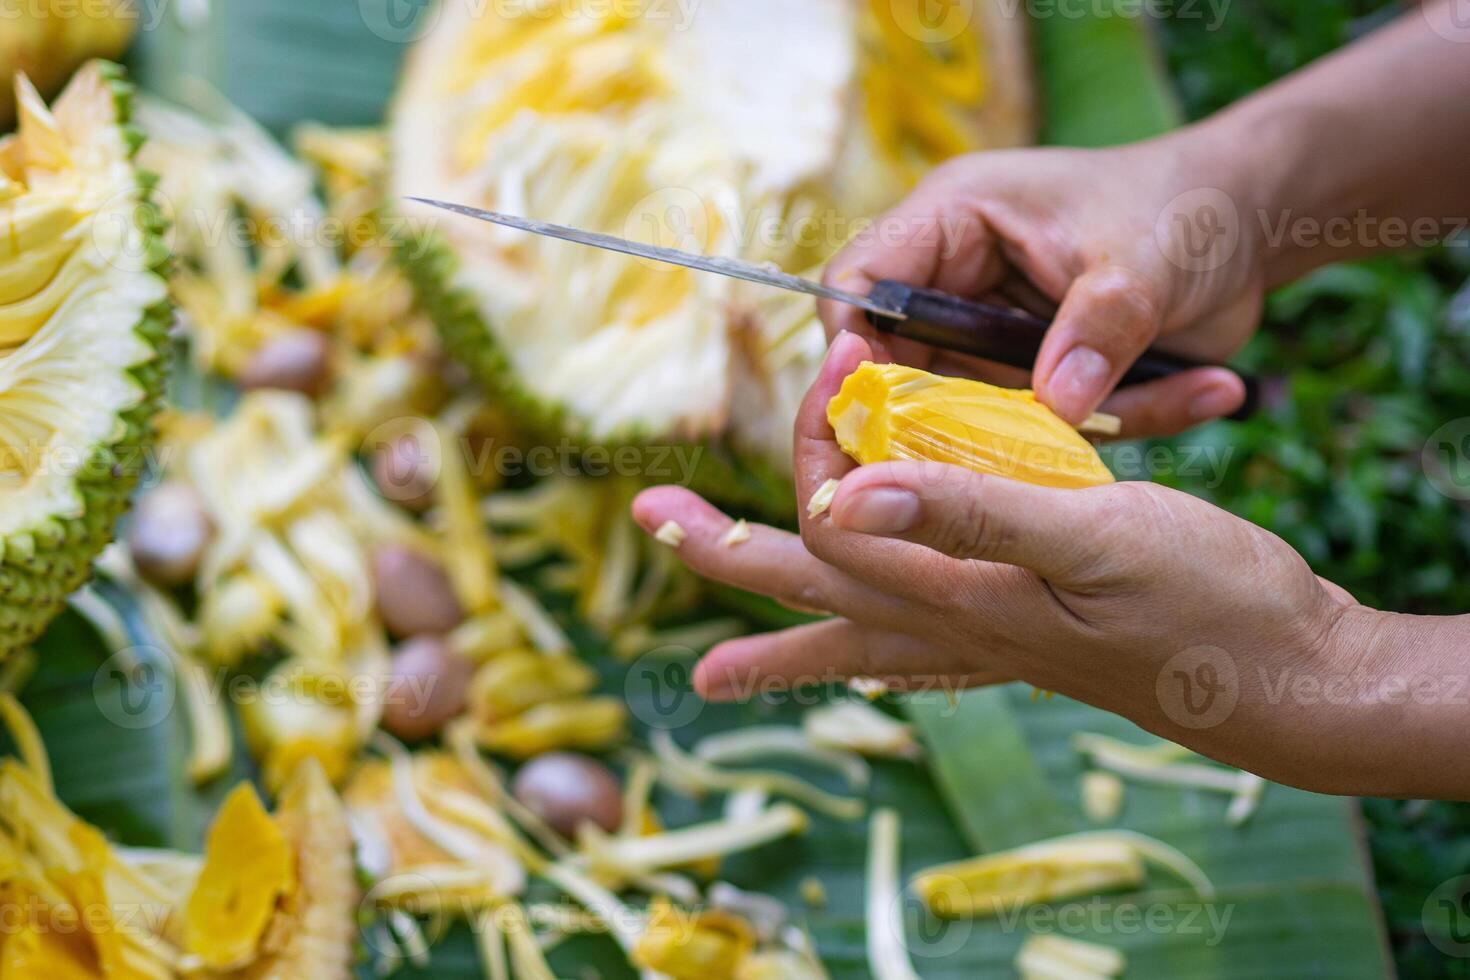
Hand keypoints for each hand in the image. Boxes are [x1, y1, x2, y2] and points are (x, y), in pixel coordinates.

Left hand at [632, 333, 1424, 796]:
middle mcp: (956, 624)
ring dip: (781, 636)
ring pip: (855, 639)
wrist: (1291, 674)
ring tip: (712, 677)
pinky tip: (869, 665)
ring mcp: (989, 645)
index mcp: (958, 588)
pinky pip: (921, 656)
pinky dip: (876, 654)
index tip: (783, 404)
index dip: (797, 462)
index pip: (833, 525)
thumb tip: (843, 499)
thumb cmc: (1207, 602)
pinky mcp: (1029, 647)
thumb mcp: (1093, 540)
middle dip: (725, 556)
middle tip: (649, 525)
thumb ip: (969, 516)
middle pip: (814, 589)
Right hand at [819, 137, 1262, 436]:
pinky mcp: (1034, 375)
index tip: (888, 412)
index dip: (855, 349)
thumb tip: (1055, 406)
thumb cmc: (1186, 207)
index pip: (860, 284)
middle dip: (957, 421)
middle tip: (1019, 455)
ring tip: (1152, 402)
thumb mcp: (1147, 259)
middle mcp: (958, 281)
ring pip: (976, 414)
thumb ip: (1100, 328)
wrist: (1248, 220)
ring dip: (1057, 432)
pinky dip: (1118, 425)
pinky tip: (1201, 391)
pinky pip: (1042, 428)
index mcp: (955, 219)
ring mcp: (994, 333)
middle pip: (899, 367)